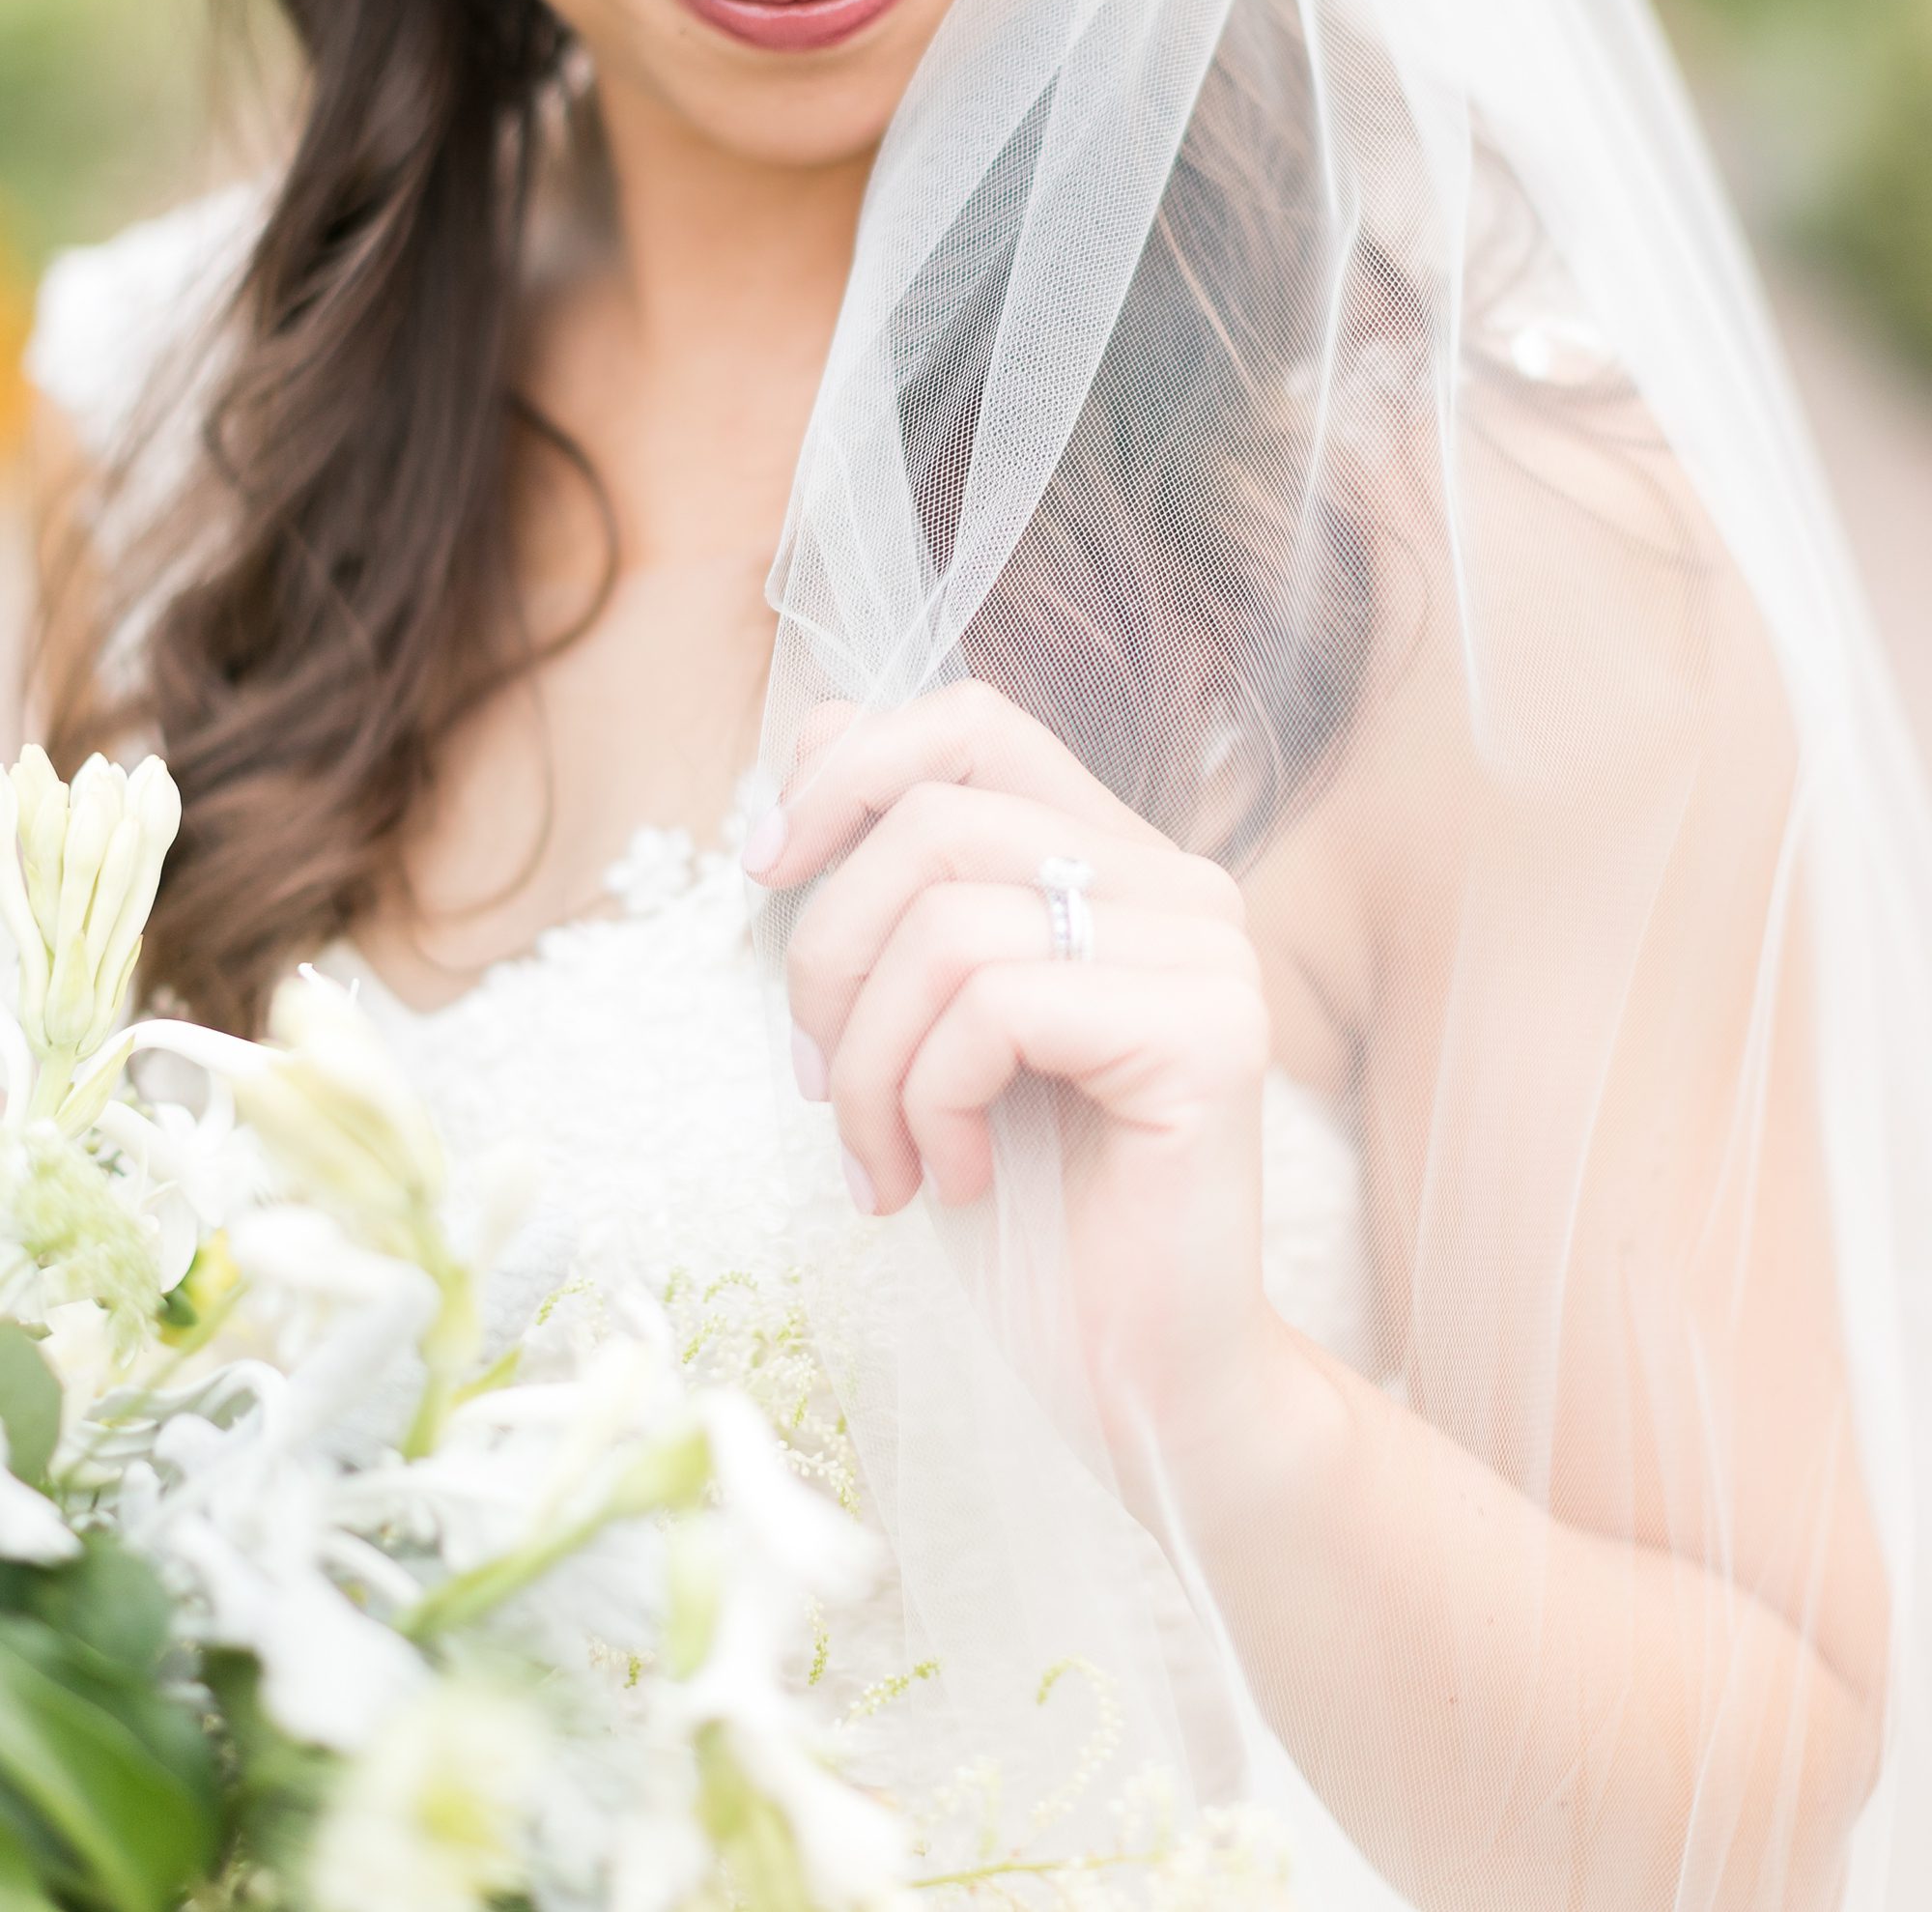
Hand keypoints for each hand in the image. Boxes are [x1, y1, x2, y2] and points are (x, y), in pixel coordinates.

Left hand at [746, 682, 1279, 1450]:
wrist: (1135, 1382)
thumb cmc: (1020, 1209)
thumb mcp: (916, 1023)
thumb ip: (891, 884)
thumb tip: (818, 729)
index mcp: (1114, 860)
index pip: (971, 722)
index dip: (846, 769)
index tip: (763, 872)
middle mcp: (1178, 883)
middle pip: (934, 818)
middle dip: (827, 955)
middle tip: (814, 1082)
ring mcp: (1205, 953)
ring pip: (948, 922)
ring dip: (864, 1062)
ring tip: (883, 1160)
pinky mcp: (1209, 1033)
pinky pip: (995, 1008)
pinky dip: (927, 1104)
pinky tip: (949, 1182)